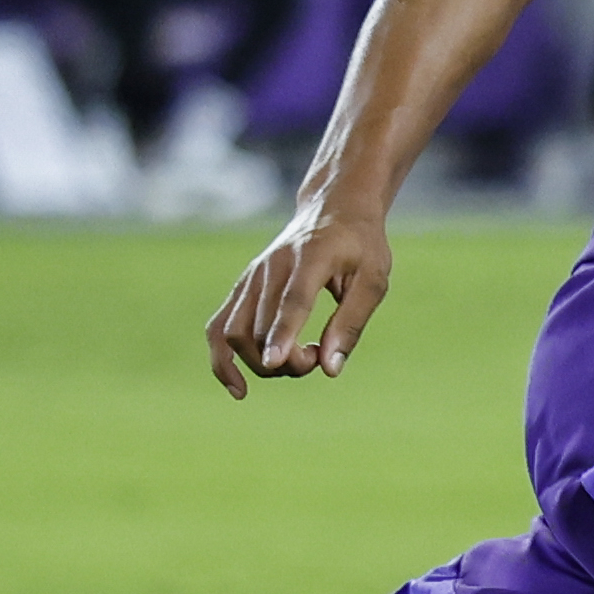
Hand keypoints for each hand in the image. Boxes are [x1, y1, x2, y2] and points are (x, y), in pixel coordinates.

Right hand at [205, 198, 391, 396]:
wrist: (333, 206)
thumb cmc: (361, 245)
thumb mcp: (373, 280)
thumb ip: (351, 322)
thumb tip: (330, 369)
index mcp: (312, 256)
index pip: (293, 300)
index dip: (283, 332)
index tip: (275, 363)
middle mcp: (274, 264)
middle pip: (261, 325)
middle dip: (285, 360)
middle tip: (315, 360)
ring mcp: (253, 275)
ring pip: (234, 330)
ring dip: (259, 363)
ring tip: (295, 364)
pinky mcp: (243, 286)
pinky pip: (219, 327)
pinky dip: (222, 359)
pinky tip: (239, 387)